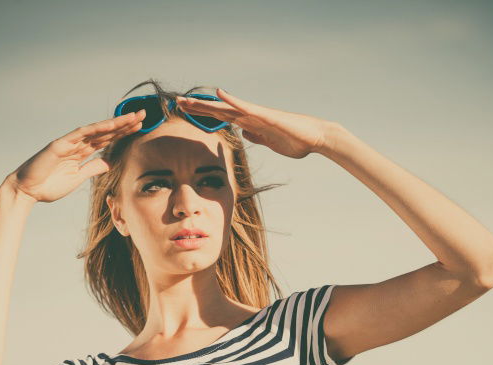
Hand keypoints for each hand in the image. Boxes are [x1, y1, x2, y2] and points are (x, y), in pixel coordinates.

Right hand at [6, 111, 145, 203]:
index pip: (107, 140)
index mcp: (82, 152)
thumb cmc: (49, 185)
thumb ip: (92, 168)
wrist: (28, 190)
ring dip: (116, 123)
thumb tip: (109, 163)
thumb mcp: (77, 178)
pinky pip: (82, 134)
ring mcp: (69, 142)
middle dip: (125, 124)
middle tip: (144, 114)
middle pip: (106, 131)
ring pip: (97, 130)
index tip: (140, 127)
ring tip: (133, 117)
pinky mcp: (60, 144)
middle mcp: (78, 144)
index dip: (123, 133)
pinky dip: (97, 128)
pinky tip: (112, 124)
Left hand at [176, 88, 330, 158]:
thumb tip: (243, 133)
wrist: (315, 138)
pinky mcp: (266, 116)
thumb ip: (256, 136)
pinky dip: (232, 100)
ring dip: (207, 104)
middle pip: (219, 110)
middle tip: (177, 103)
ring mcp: (257, 114)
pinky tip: (219, 93)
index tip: (186, 112)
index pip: (222, 118)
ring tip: (188, 100)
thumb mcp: (270, 142)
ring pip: (227, 107)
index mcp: (250, 123)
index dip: (204, 114)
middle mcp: (251, 116)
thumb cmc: (296, 141)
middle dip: (198, 107)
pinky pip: (246, 107)